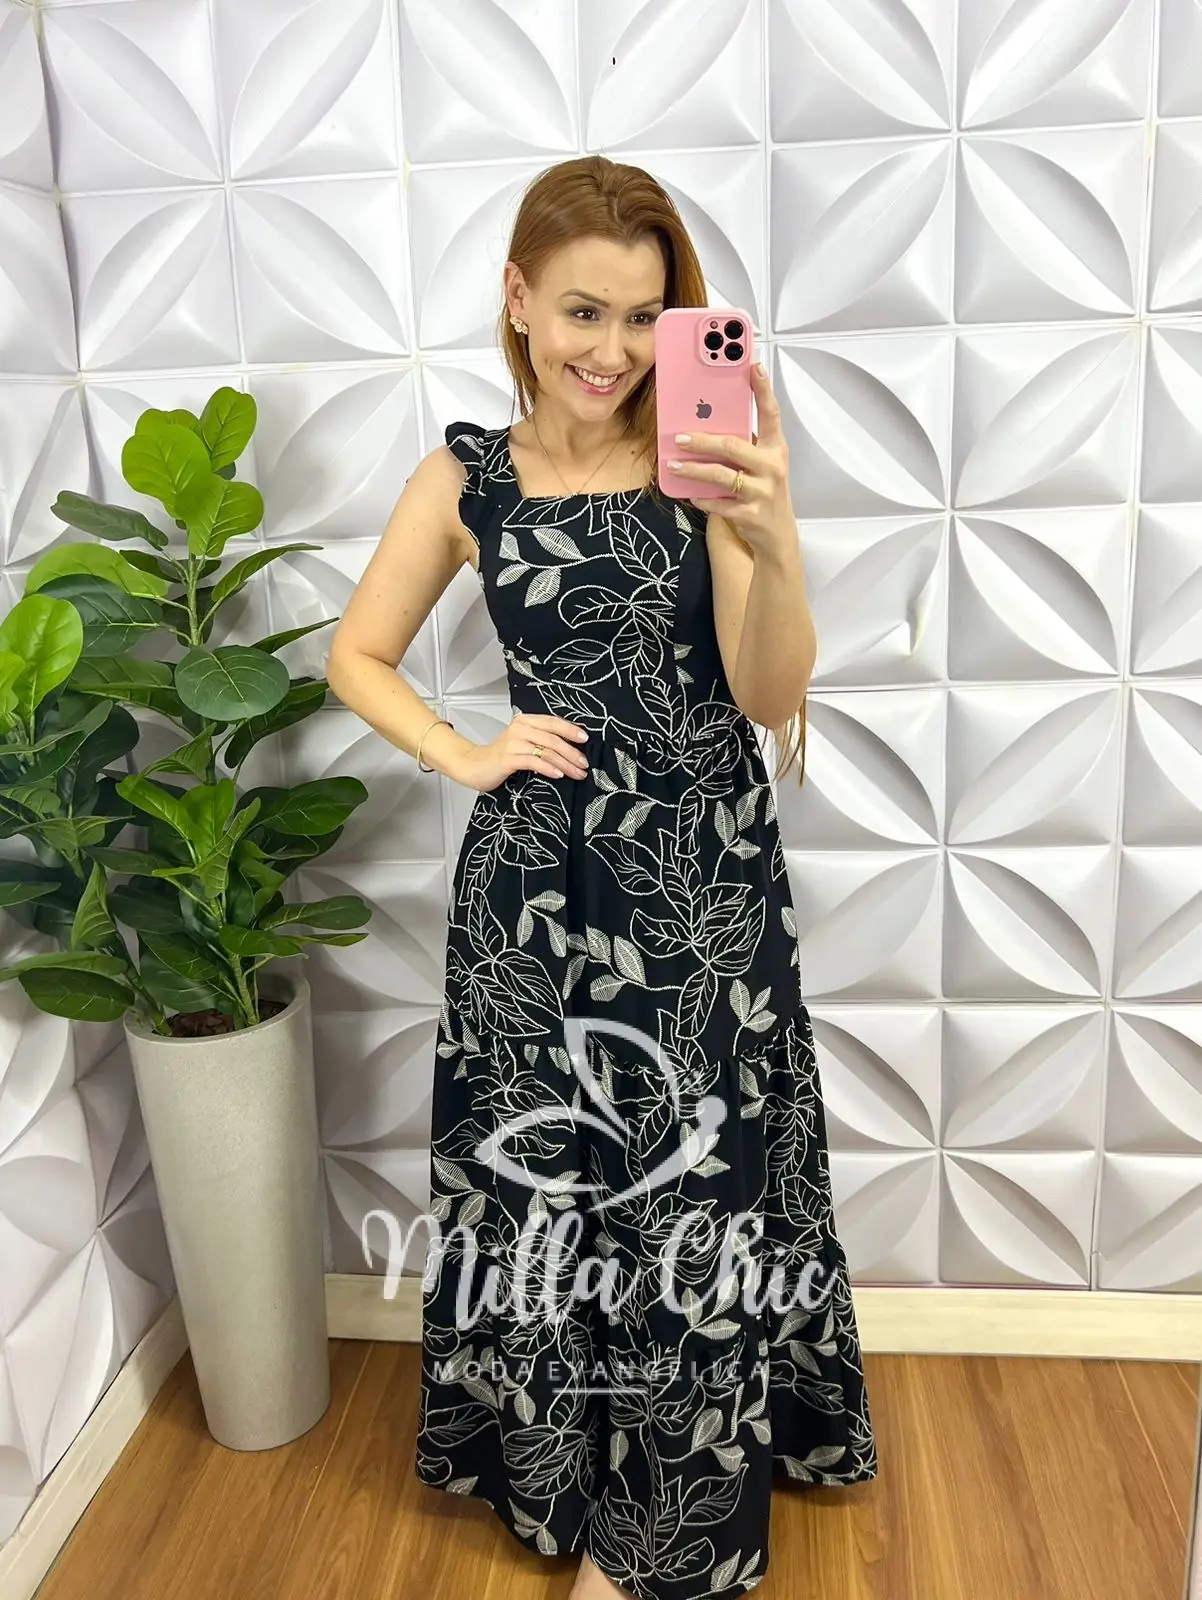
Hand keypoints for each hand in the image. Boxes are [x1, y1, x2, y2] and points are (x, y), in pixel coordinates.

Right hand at [458, 712, 589, 791]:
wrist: (474, 765)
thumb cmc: (500, 756)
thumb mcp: (522, 742)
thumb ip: (541, 740)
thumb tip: (570, 747)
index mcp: (525, 721)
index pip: (552, 722)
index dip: (570, 729)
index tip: (585, 739)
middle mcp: (519, 729)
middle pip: (553, 738)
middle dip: (572, 752)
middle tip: (584, 763)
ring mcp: (513, 743)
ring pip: (546, 751)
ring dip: (565, 763)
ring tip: (577, 773)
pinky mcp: (508, 758)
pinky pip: (533, 761)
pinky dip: (548, 768)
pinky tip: (558, 774)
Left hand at [666, 361, 794, 557]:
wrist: (777, 534)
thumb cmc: (765, 491)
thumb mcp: (762, 464)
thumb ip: (743, 444)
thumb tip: (707, 423)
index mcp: (775, 448)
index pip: (771, 414)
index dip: (763, 389)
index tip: (753, 366)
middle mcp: (771, 467)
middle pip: (733, 446)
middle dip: (703, 440)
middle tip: (679, 438)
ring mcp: (762, 491)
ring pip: (721, 475)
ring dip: (693, 470)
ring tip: (673, 465)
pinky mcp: (750, 514)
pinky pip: (718, 503)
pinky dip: (701, 498)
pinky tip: (690, 494)